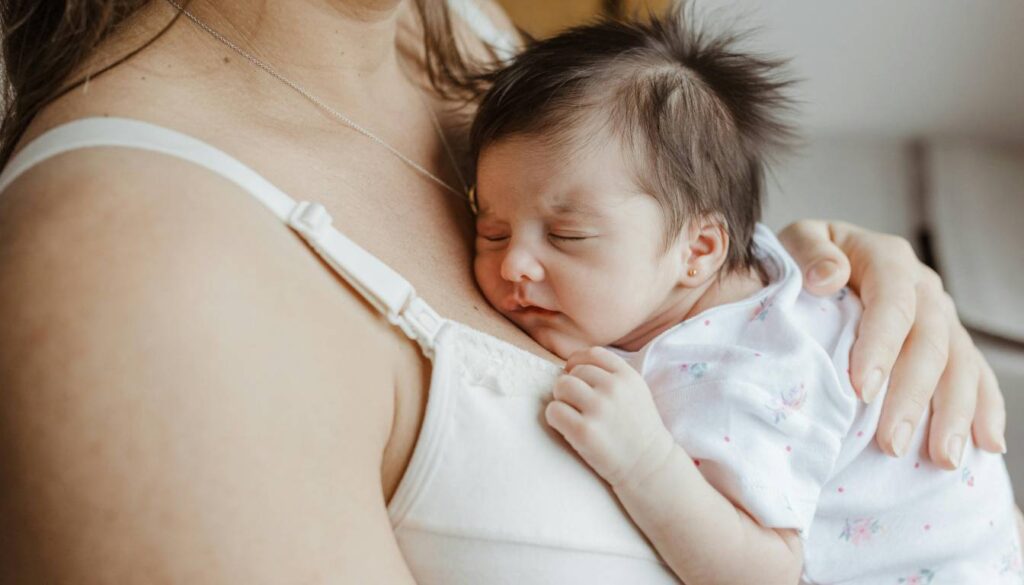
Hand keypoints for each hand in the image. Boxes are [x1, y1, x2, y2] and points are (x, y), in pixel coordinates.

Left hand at [544, 347, 674, 487]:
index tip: (576, 377)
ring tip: (572, 415)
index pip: (592, 354)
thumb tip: (570, 365)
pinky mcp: (584, 431)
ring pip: (560, 386)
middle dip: (570, 386)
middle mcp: (614, 388)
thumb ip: (611, 374)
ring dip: (561, 400)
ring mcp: (599, 409)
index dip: (578, 363)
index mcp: (627, 376)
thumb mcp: (636, 391)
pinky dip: (555, 418)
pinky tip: (567, 427)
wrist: (648, 466)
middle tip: (578, 406)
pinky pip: (553, 411)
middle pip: (573, 372)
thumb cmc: (637, 429)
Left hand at [778, 220, 1006, 467]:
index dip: (881, 346)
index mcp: (885, 259)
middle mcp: (923, 287)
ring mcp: (941, 316)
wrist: (815, 264)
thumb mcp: (795, 242)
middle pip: (930, 342)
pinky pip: (977, 376)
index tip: (862, 390)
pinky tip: (987, 445)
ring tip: (942, 459)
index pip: (892, 303)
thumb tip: (828, 277)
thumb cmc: (799, 262)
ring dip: (954, 414)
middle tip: (891, 444)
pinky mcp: (950, 344)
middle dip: (913, 396)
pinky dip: (986, 410)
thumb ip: (808, 253)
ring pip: (961, 365)